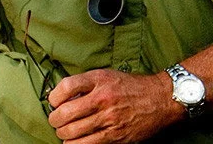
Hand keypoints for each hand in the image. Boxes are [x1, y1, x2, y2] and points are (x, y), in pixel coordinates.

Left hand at [47, 68, 182, 143]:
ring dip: (62, 133)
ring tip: (64, 130)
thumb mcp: (108, 75)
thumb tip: (63, 95)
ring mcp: (108, 119)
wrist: (159, 99)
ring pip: (71, 132)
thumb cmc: (132, 86)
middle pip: (64, 113)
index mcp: (99, 79)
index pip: (66, 87)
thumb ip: (87, 84)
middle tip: (56, 119)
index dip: (54, 96)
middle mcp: (102, 98)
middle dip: (55, 118)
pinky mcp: (114, 136)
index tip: (53, 100)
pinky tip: (73, 140)